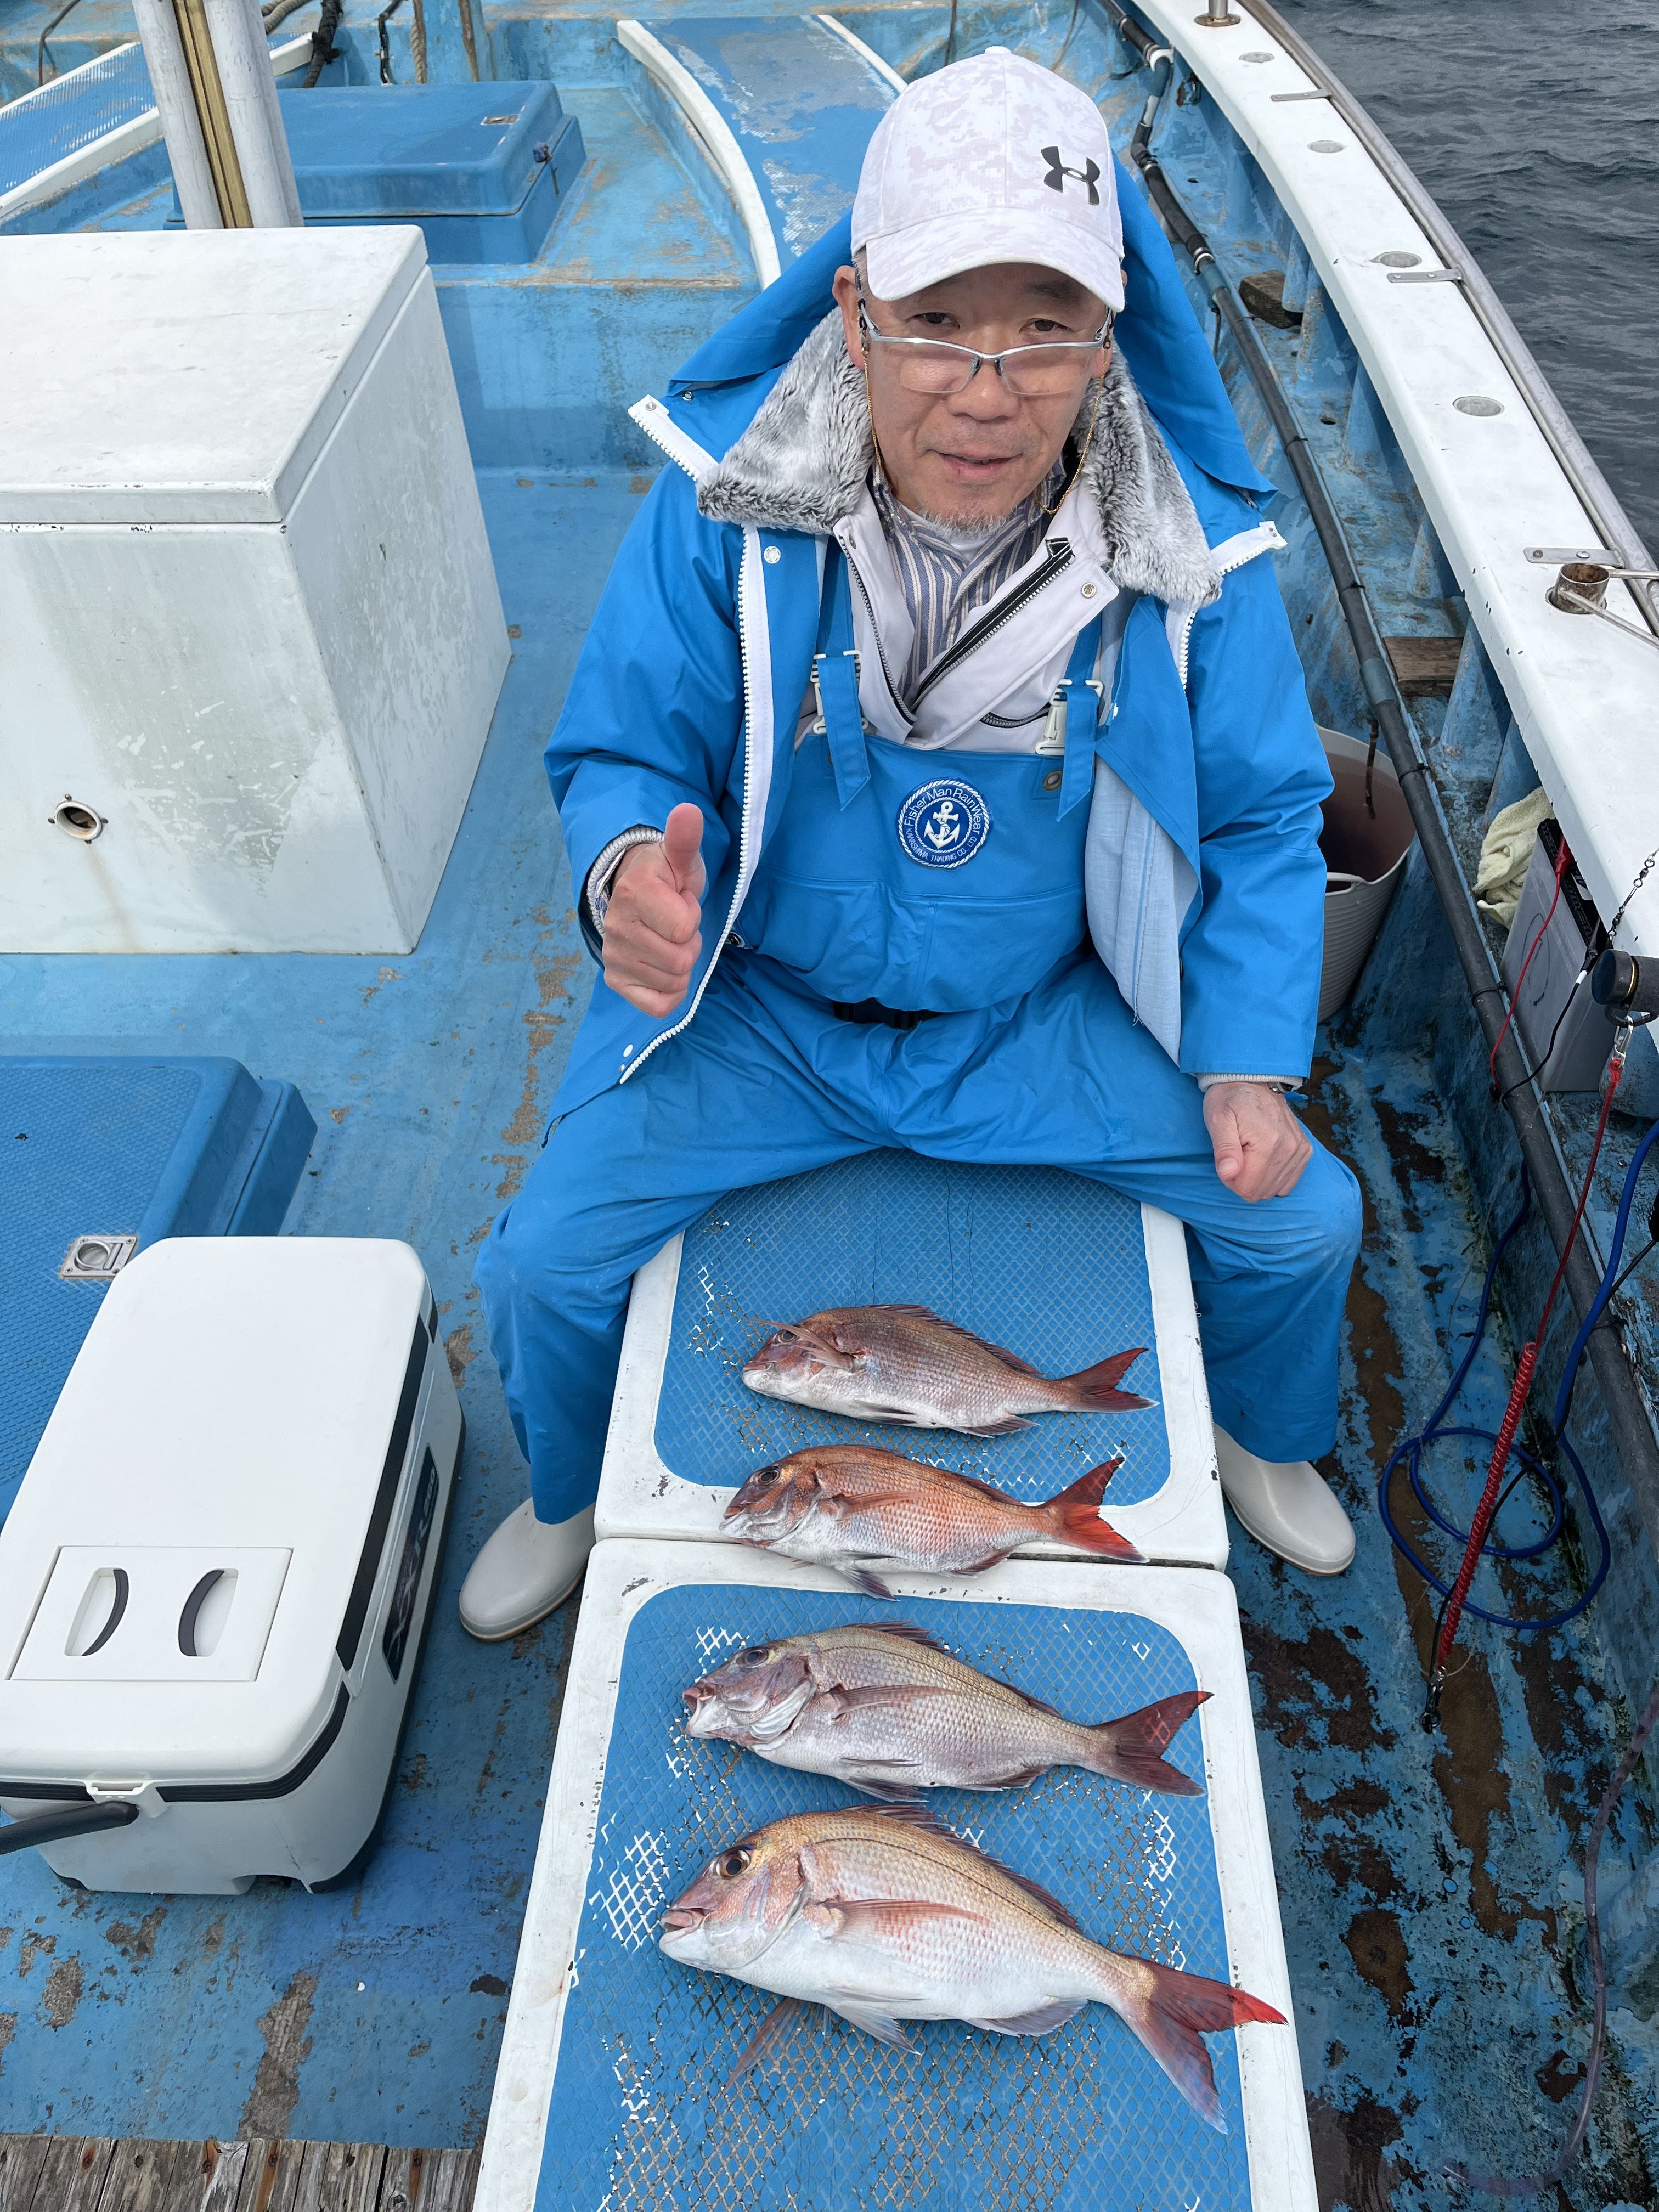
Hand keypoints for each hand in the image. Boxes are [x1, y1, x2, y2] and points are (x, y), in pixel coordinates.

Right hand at [602, 803, 704, 1016]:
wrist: (634, 891)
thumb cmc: (665, 876)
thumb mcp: (679, 857)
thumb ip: (684, 839)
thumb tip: (688, 811)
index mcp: (633, 893)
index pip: (683, 929)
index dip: (691, 916)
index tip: (680, 901)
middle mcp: (617, 927)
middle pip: (681, 960)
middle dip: (688, 943)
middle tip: (675, 924)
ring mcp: (614, 956)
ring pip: (673, 981)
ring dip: (680, 964)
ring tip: (667, 939)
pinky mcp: (616, 980)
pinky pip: (658, 1005)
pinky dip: (670, 992)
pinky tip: (664, 968)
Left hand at [1203, 1082, 1310, 1201]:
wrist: (1252, 1080)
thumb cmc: (1230, 1099)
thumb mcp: (1218, 1119)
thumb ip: (1224, 1149)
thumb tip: (1229, 1174)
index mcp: (1267, 1142)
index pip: (1247, 1188)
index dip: (1231, 1180)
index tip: (1227, 1161)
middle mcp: (1289, 1148)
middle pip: (1261, 1191)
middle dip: (1244, 1180)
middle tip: (1236, 1156)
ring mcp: (1300, 1149)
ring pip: (1275, 1189)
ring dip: (1258, 1177)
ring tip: (1249, 1153)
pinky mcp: (1305, 1150)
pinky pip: (1288, 1182)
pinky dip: (1274, 1176)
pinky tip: (1264, 1159)